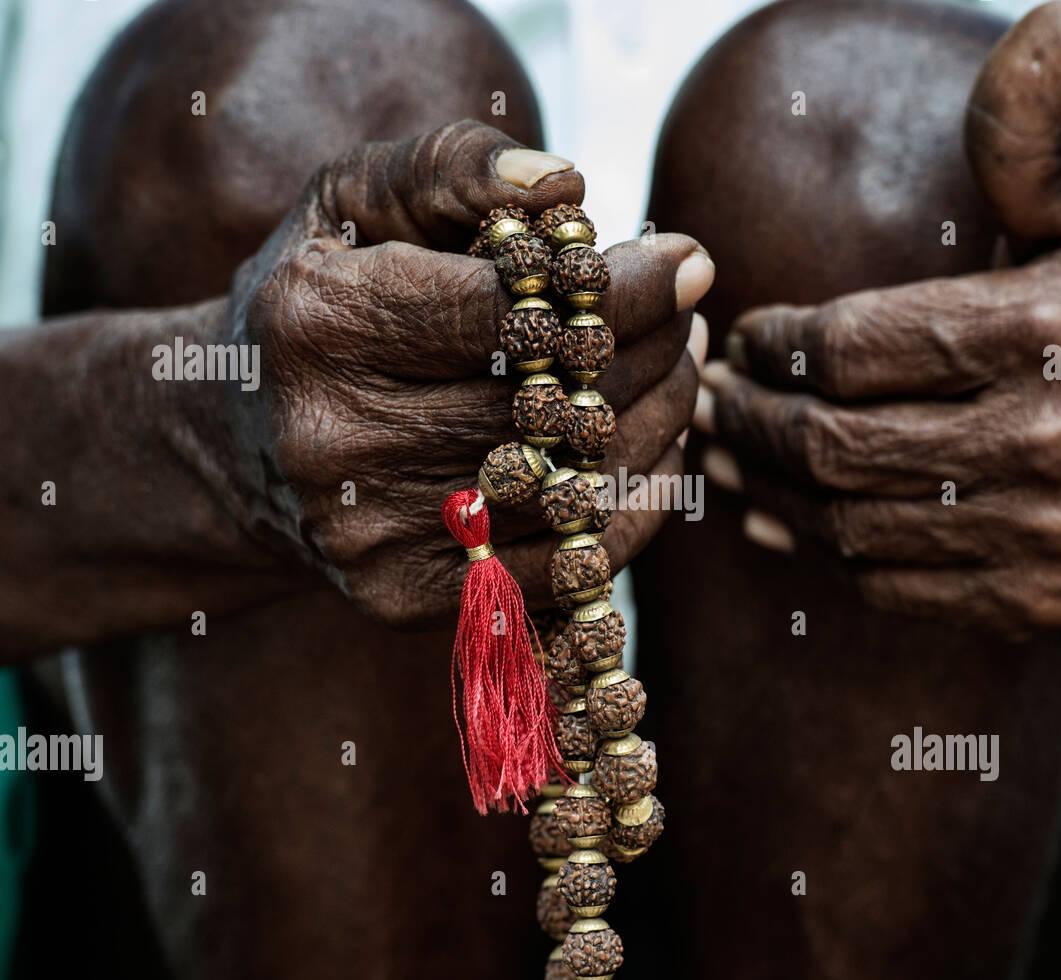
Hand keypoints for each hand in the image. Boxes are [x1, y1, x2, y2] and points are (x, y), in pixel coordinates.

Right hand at [209, 120, 710, 625]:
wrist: (236, 439)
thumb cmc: (319, 299)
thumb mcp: (355, 202)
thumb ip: (453, 167)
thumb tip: (566, 186)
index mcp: (319, 325)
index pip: (512, 314)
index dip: (620, 290)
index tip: (685, 261)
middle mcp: (336, 440)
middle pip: (551, 406)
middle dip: (650, 351)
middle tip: (688, 312)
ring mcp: (369, 533)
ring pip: (573, 489)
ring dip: (656, 422)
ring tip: (679, 365)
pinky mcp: (404, 596)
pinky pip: (566, 565)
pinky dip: (633, 504)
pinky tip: (649, 444)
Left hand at [696, 1, 1060, 634]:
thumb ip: (1036, 142)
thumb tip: (1054, 21)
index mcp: (1049, 326)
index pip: (852, 344)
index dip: (774, 343)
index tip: (745, 337)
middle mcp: (1046, 436)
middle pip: (833, 440)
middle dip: (749, 419)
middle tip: (711, 400)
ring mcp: (1042, 531)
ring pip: (848, 521)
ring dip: (769, 490)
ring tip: (730, 454)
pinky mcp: (1035, 599)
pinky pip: (889, 585)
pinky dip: (824, 553)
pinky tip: (785, 520)